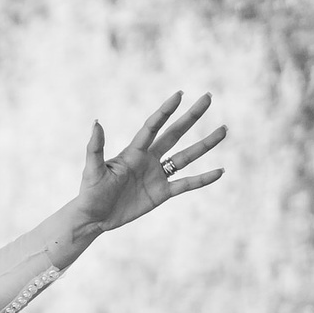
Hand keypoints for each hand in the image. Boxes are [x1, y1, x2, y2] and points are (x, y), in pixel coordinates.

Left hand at [73, 90, 225, 236]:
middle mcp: (149, 159)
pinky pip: (187, 184)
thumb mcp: (93, 170)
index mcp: (133, 152)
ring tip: (223, 130)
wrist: (93, 219)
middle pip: (175, 133)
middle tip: (208, 97)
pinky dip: (203, 179)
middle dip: (191, 116)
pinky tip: (220, 171)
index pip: (153, 126)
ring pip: (186, 156)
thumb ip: (95, 147)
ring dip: (205, 144)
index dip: (165, 110)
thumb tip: (96, 122)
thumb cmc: (90, 193)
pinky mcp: (162, 193)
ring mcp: (157, 175)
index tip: (180, 94)